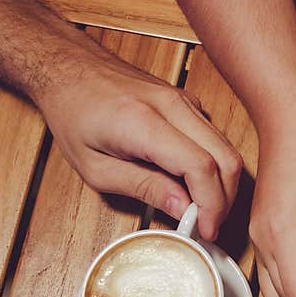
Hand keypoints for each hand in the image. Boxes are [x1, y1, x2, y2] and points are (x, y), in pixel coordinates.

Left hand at [35, 45, 242, 240]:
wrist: (69, 67)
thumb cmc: (73, 113)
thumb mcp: (95, 167)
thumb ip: (143, 187)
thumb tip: (182, 208)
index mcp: (144, 122)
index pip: (200, 166)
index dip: (210, 204)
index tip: (205, 230)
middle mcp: (172, 105)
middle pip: (226, 159)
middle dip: (224, 200)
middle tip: (207, 227)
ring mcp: (184, 100)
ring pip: (226, 149)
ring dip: (221, 185)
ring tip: (200, 211)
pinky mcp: (187, 102)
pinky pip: (214, 139)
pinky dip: (213, 167)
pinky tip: (192, 186)